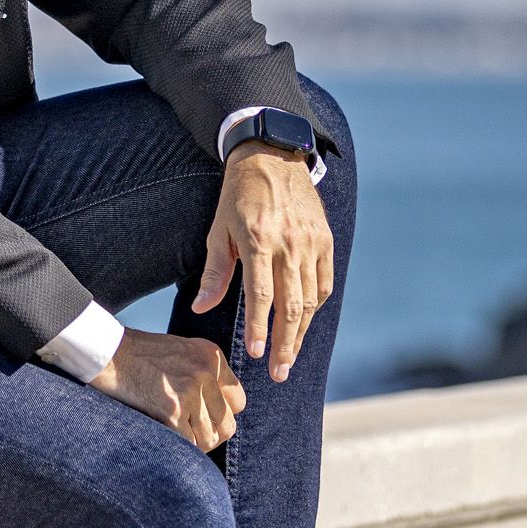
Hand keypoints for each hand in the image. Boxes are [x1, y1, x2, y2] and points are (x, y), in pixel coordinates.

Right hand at [86, 328, 246, 451]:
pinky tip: (165, 436)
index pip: (238, 402)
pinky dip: (179, 447)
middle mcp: (206, 371)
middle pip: (227, 424)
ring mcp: (190, 391)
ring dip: (193, 444)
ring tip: (174, 435)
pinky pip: (189, 445)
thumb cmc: (139, 356)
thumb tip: (220, 415)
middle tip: (188, 432)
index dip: (220, 414)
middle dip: (209, 434)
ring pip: (210, 439)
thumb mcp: (182, 353)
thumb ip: (205, 376)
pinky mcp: (172, 410)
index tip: (202, 417)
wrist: (107, 352)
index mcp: (212, 356)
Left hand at [191, 143, 333, 381]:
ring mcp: (312, 241)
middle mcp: (289, 242)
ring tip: (289, 356)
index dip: (259, 328)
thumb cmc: (238, 195)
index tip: (255, 355)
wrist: (272, 155)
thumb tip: (201, 308)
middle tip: (279, 372)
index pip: (261, 295)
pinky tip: (305, 322)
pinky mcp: (326, 238)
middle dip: (285, 343)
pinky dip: (316, 305)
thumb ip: (215, 273)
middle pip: (292, 305)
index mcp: (258, 240)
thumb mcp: (218, 229)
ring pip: (312, 298)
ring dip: (301, 332)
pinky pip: (325, 282)